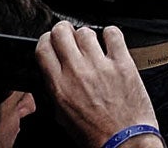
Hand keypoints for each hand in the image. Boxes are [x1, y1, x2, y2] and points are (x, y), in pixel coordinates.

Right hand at [34, 22, 159, 147]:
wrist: (124, 141)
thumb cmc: (95, 134)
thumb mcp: (63, 117)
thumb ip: (55, 91)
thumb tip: (53, 73)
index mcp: (59, 87)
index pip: (43, 48)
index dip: (45, 41)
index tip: (51, 42)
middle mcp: (77, 73)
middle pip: (61, 32)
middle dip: (63, 31)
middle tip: (68, 37)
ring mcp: (100, 66)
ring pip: (85, 31)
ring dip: (86, 35)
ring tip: (91, 44)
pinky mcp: (122, 63)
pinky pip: (113, 34)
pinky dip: (110, 33)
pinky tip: (109, 41)